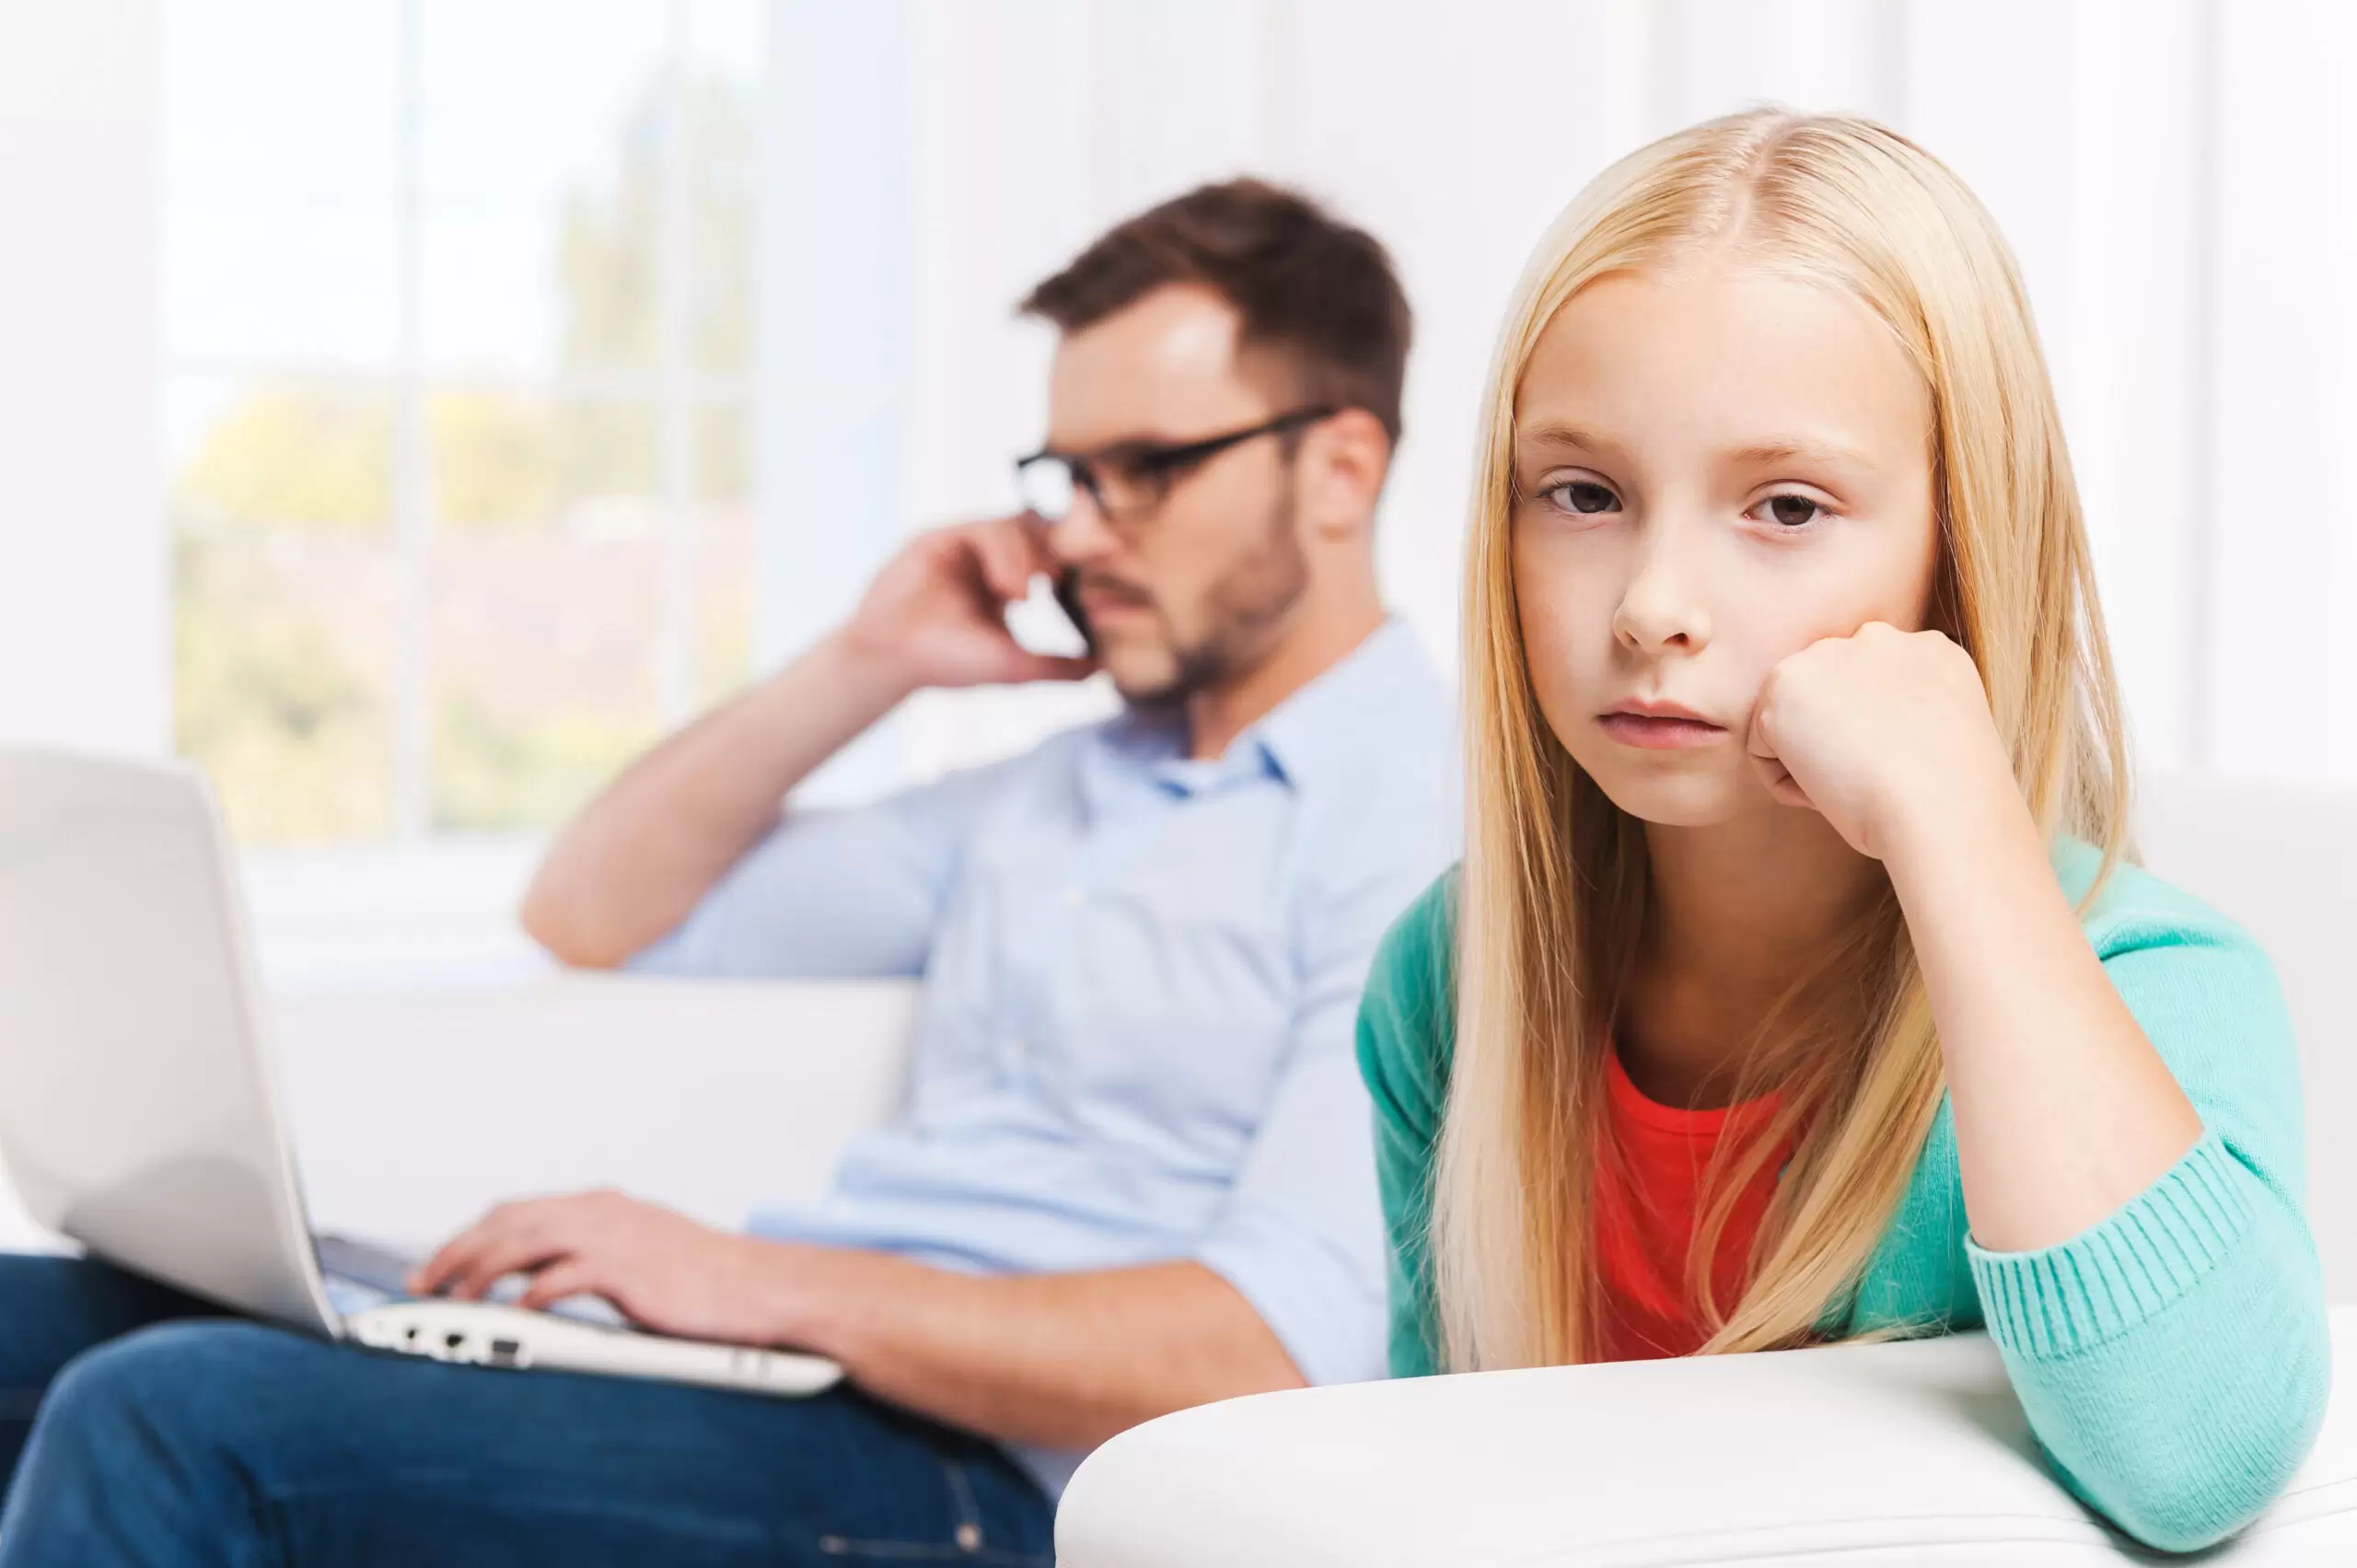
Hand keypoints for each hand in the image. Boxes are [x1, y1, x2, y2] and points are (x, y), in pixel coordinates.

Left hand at [409, 1189, 813, 1346]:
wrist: (763, 1286)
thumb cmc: (711, 1279)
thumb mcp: (647, 1251)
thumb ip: (598, 1254)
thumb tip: (548, 1277)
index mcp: (604, 1206)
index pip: (518, 1210)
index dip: (471, 1235)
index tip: (440, 1261)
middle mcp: (601, 1212)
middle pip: (507, 1219)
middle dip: (455, 1249)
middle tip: (422, 1281)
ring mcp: (613, 1237)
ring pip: (522, 1240)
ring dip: (477, 1269)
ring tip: (451, 1298)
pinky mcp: (626, 1269)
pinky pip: (559, 1277)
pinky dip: (526, 1294)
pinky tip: (508, 1313)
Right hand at [838, 513, 1098, 692]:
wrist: (893, 659)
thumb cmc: (949, 663)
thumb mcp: (1015, 667)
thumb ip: (1060, 667)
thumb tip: (1106, 668)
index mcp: (1011, 580)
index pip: (1056, 552)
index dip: (1083, 553)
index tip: (1114, 564)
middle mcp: (992, 556)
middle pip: (1043, 528)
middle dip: (1068, 541)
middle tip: (1083, 567)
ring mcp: (967, 543)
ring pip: (1018, 526)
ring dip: (1030, 557)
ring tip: (1026, 596)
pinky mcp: (944, 535)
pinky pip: (986, 527)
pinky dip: (1005, 553)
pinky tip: (1007, 588)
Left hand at [1745, 622, 2020, 861]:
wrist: (1940, 809)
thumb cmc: (1951, 802)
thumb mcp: (1942, 740)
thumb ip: (1906, 718)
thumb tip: (1862, 738)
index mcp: (1929, 650)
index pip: (1872, 691)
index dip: (1872, 741)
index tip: (1891, 773)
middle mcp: (1879, 638)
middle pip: (1828, 698)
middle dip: (1833, 741)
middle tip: (1866, 784)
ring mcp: (1829, 655)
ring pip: (1793, 722)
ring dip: (1810, 762)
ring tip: (1850, 790)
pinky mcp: (1785, 684)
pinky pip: (1763, 749)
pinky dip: (1787, 784)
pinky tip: (1826, 795)